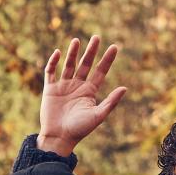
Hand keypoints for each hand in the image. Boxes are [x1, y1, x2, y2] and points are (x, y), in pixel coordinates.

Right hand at [38, 35, 126, 156]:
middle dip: (91, 51)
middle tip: (96, 37)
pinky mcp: (50, 89)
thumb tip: (125, 88)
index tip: (114, 47)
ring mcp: (63, 86)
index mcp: (89, 91)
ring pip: (69, 65)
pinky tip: (57, 53)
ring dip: (73, 53)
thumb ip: (111, 101)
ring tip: (76, 40)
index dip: (107, 59)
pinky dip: (53, 62)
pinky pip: (50, 72)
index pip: (100, 71)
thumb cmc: (79, 129)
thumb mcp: (97, 115)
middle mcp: (77, 86)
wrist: (59, 137)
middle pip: (85, 64)